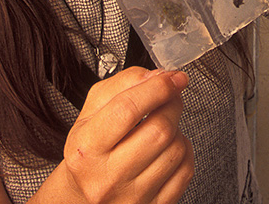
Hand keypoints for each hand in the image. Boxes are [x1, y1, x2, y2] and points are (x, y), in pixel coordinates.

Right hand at [62, 67, 192, 203]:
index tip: (174, 77)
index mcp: (86, 149)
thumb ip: (121, 84)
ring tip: (161, 127)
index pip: (127, 109)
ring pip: (176, 150)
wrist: (83, 197)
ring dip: (177, 129)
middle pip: (159, 130)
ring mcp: (132, 198)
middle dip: (172, 104)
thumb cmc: (90, 151)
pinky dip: (183, 152)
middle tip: (170, 97)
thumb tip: (156, 76)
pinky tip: (167, 149)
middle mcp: (107, 178)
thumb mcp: (90, 112)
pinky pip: (186, 171)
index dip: (158, 87)